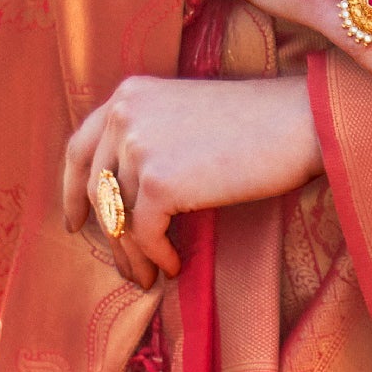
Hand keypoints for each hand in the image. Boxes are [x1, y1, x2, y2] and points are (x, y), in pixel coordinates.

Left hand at [61, 71, 322, 287]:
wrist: (299, 121)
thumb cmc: (254, 123)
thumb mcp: (184, 115)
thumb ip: (148, 138)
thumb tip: (123, 198)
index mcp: (127, 94)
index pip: (79, 147)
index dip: (71, 190)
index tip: (75, 222)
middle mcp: (123, 114)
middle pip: (96, 190)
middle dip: (107, 235)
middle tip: (125, 267)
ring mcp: (138, 146)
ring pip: (118, 218)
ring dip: (133, 255)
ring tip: (151, 277)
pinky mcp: (159, 182)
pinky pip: (145, 234)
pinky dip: (158, 256)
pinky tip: (176, 266)